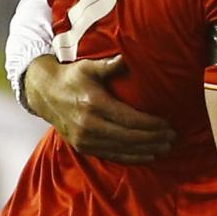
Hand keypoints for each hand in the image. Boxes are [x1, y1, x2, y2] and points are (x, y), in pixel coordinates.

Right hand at [25, 54, 175, 162]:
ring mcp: (85, 139)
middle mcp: (89, 125)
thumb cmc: (70, 77)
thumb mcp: (88, 66)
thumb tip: (127, 58)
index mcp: (94, 104)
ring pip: (122, 149)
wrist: (43, 93)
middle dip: (153, 139)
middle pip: (129, 137)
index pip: (129, 119)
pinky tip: (147, 156)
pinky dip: (131, 157)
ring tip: (165, 148)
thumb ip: (109, 65)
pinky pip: (111, 155)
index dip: (151, 124)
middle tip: (172, 137)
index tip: (168, 124)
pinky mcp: (82, 147)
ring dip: (146, 150)